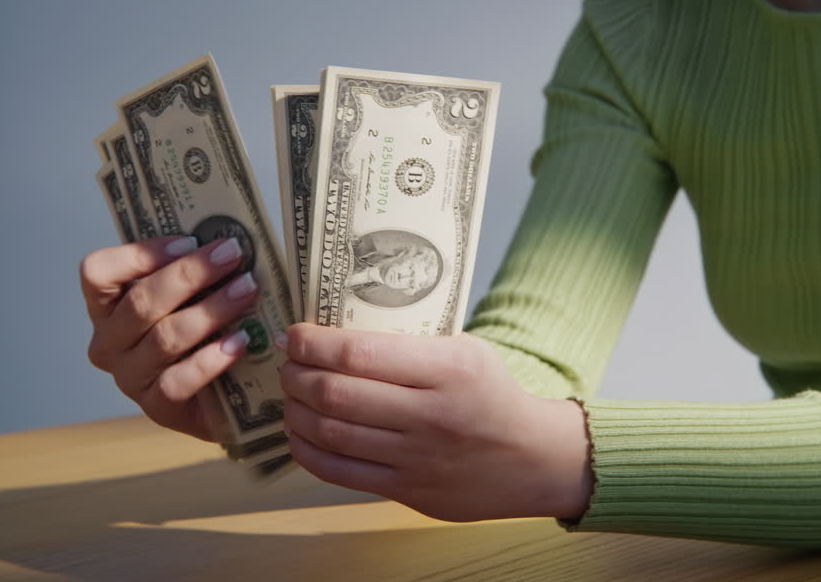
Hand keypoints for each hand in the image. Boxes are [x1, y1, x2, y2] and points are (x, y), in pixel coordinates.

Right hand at [79, 236, 258, 441]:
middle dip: (190, 274)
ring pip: (164, 338)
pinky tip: (241, 342)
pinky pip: (178, 381)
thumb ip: (191, 272)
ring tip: (247, 290)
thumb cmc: (200, 335)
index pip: (98, 273)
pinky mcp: (156, 407)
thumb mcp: (188, 298)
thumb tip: (221, 241)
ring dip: (210, 310)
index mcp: (106, 308)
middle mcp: (108, 343)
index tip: (189, 241)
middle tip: (233, 255)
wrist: (221, 400)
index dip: (140, 254)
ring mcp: (129, 378)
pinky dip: (212, 358)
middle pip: (140, 303)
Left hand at [278, 324, 593, 521]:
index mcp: (448, 368)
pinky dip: (307, 449)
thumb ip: (409, 342)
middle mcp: (431, 414)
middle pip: (336, 393)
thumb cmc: (492, 393)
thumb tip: (335, 330)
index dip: (313, 343)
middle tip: (287, 363)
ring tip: (290, 394)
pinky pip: (339, 472)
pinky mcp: (407, 491)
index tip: (295, 335)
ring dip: (295, 410)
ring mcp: (417, 458)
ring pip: (330, 433)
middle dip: (296, 374)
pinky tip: (300, 433)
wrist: (533, 459)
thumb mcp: (465, 349)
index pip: (360, 353)